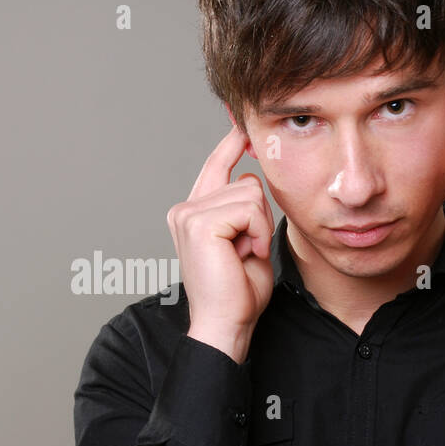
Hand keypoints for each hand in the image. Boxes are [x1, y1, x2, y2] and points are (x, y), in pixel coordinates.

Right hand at [166, 123, 275, 362]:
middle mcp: (185, 209)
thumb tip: (252, 175)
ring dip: (260, 228)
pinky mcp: (198, 222)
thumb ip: (244, 210)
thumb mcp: (246, 240)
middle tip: (248, 251)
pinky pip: (249, 209)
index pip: (216, 166)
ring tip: (245, 255)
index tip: (241, 122)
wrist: (226, 324)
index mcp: (192, 213)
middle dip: (260, 217)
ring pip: (251, 194)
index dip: (231, 144)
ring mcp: (188, 214)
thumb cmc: (238, 292)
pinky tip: (245, 255)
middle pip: (246, 181)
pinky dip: (257, 233)